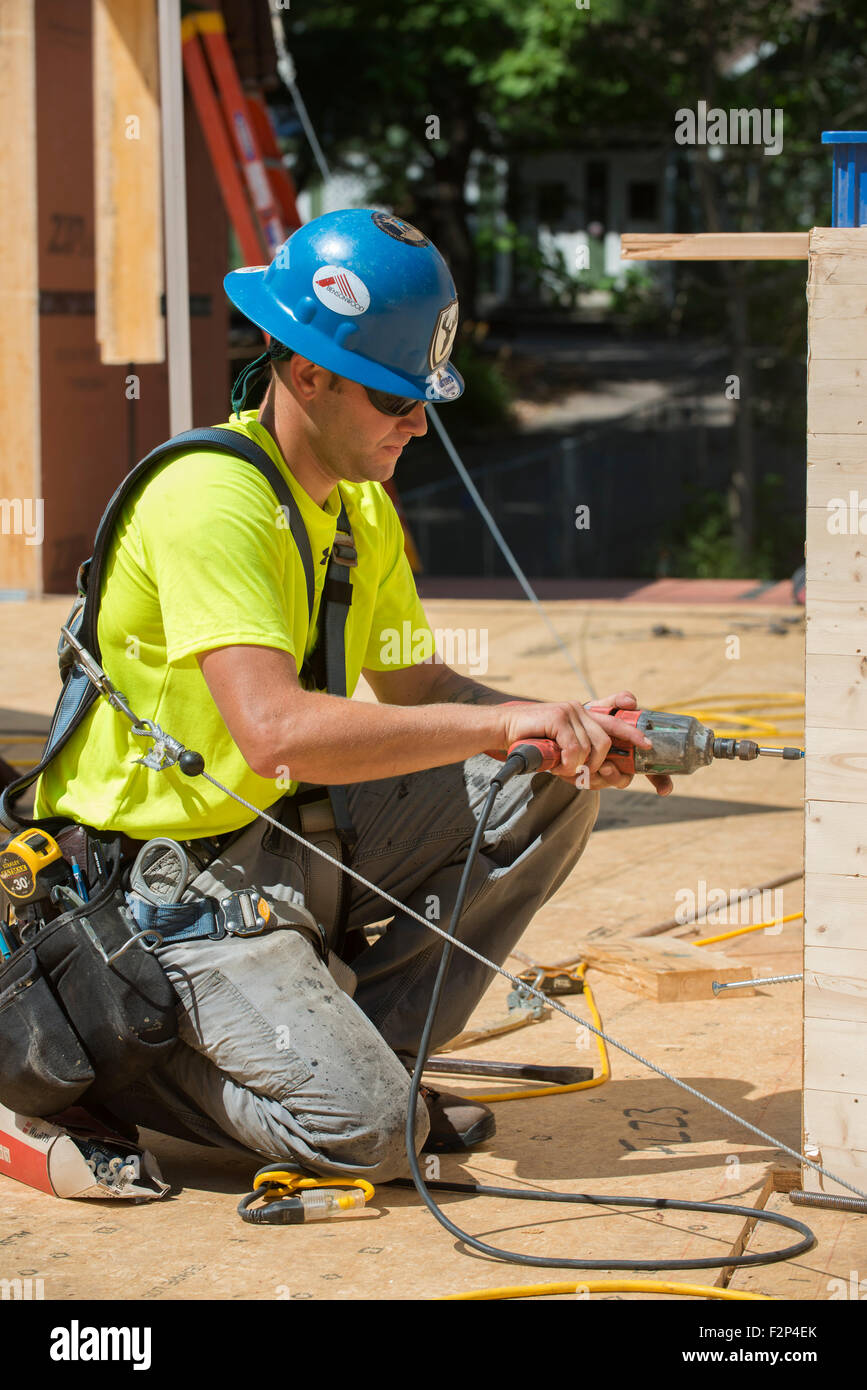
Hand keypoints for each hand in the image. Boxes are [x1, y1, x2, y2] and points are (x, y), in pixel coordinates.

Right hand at [500, 692, 655, 786]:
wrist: (503, 731)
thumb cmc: (534, 745)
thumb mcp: (562, 752)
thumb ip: (584, 757)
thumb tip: (607, 772)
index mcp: (585, 716)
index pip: (617, 721)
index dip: (634, 734)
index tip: (648, 746)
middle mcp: (581, 710)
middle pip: (607, 740)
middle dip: (598, 764)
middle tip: (581, 775)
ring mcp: (570, 711)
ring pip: (592, 746)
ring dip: (579, 766)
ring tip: (562, 769)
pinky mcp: (558, 716)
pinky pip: (575, 747)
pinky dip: (568, 763)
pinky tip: (557, 766)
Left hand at [583, 690, 672, 795]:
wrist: (568, 727)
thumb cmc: (593, 717)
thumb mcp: (604, 707)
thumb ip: (617, 702)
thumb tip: (631, 702)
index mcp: (632, 749)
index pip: (654, 770)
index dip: (663, 782)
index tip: (664, 790)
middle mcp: (622, 764)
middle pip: (626, 779)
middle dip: (617, 777)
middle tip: (606, 768)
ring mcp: (606, 771)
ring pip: (606, 782)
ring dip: (598, 776)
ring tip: (592, 765)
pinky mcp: (589, 777)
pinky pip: (590, 783)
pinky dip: (584, 777)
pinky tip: (577, 769)